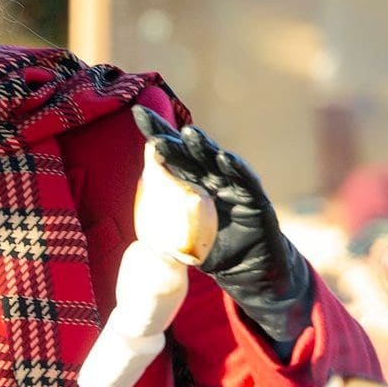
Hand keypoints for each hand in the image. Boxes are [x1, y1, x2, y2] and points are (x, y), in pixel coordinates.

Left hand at [133, 105, 313, 350]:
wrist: (249, 273)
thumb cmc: (213, 253)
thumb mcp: (181, 242)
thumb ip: (163, 231)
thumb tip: (131, 234)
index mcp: (192, 185)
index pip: (171, 156)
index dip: (156, 135)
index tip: (136, 113)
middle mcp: (213, 180)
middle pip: (189, 153)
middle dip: (171, 135)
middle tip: (151, 119)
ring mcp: (235, 187)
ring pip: (217, 163)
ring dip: (204, 148)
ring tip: (188, 133)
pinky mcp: (256, 201)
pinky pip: (247, 183)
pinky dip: (237, 170)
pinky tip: (224, 158)